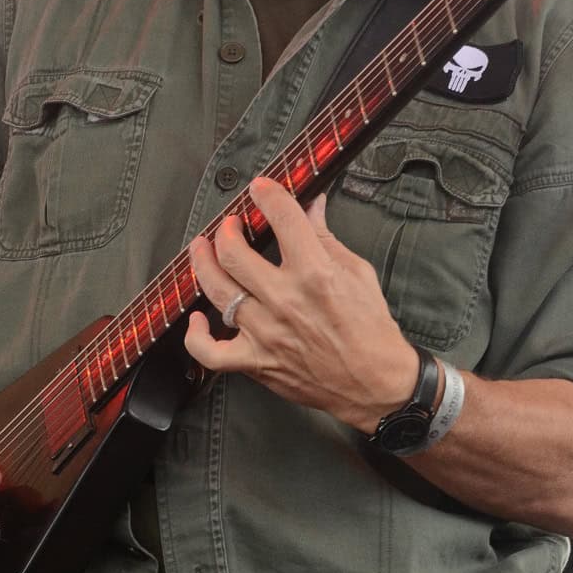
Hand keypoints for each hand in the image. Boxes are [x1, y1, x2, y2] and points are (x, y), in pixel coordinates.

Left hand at [186, 175, 418, 430]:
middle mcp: (286, 301)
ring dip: (203, 263)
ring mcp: (267, 333)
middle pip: (234, 253)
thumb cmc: (371, 330)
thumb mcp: (358, 273)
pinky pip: (210, 353)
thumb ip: (327, 238)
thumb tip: (312, 206)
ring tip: (203, 249)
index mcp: (315, 273)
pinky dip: (196, 336)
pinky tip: (197, 318)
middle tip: (230, 225)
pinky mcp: (257, 362)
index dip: (267, 194)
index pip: (282, 218)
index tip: (260, 188)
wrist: (377, 383)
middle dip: (227, 230)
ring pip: (218, 291)